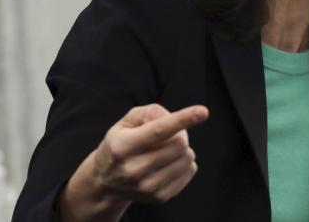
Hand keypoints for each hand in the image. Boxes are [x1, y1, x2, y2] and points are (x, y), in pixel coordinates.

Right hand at [60, 104, 208, 220]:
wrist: (105, 182)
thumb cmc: (120, 145)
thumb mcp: (125, 123)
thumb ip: (149, 112)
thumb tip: (172, 117)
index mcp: (123, 146)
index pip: (159, 130)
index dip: (183, 119)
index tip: (203, 111)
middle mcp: (133, 169)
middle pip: (179, 143)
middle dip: (181, 133)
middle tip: (170, 135)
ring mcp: (146, 186)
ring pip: (187, 158)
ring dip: (184, 149)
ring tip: (167, 150)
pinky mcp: (159, 196)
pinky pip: (190, 171)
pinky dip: (185, 163)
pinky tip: (169, 163)